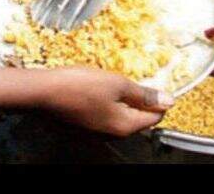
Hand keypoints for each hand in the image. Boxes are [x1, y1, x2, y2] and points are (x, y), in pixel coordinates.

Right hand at [40, 67, 173, 136]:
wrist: (44, 91)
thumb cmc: (81, 85)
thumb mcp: (118, 84)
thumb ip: (144, 94)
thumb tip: (169, 101)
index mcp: (125, 126)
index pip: (155, 118)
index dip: (160, 100)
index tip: (157, 82)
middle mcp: (114, 134)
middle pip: (139, 119)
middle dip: (141, 99)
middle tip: (133, 78)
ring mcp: (99, 131)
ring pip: (122, 115)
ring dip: (125, 99)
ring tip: (116, 81)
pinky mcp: (87, 126)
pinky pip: (107, 114)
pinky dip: (110, 101)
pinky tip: (101, 87)